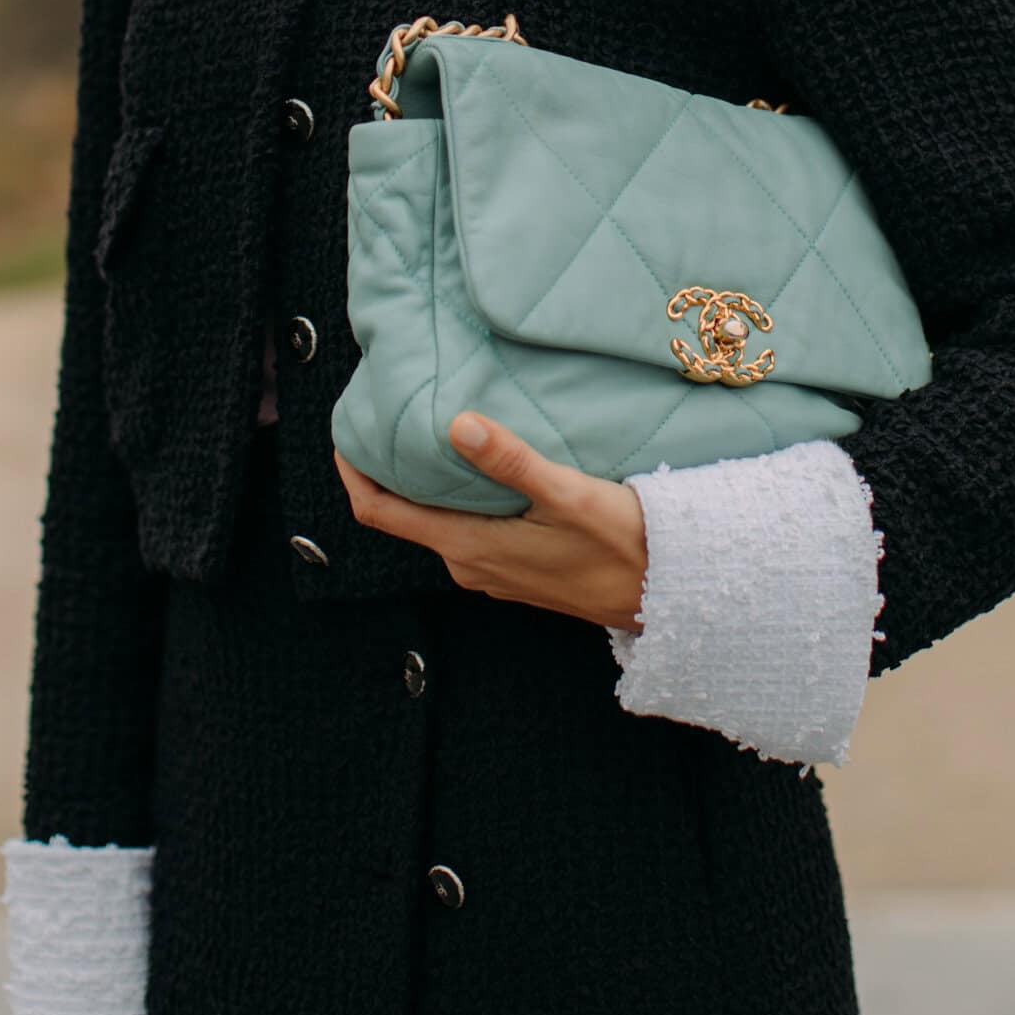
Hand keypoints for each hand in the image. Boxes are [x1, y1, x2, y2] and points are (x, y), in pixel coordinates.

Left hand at [334, 414, 647, 631]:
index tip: (344, 433)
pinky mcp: (517, 571)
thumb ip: (513, 462)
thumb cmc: (624, 547)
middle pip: (405, 514)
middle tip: (391, 415)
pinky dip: (460, 496)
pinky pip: (469, 529)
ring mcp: (494, 572)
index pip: (381, 513)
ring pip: (440, 521)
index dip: (352, 474)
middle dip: (390, 469)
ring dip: (428, 483)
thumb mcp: (570, 496)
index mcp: (469, 546)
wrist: (670, 599)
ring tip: (432, 430)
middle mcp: (470, 564)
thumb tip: (456, 425)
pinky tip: (481, 468)